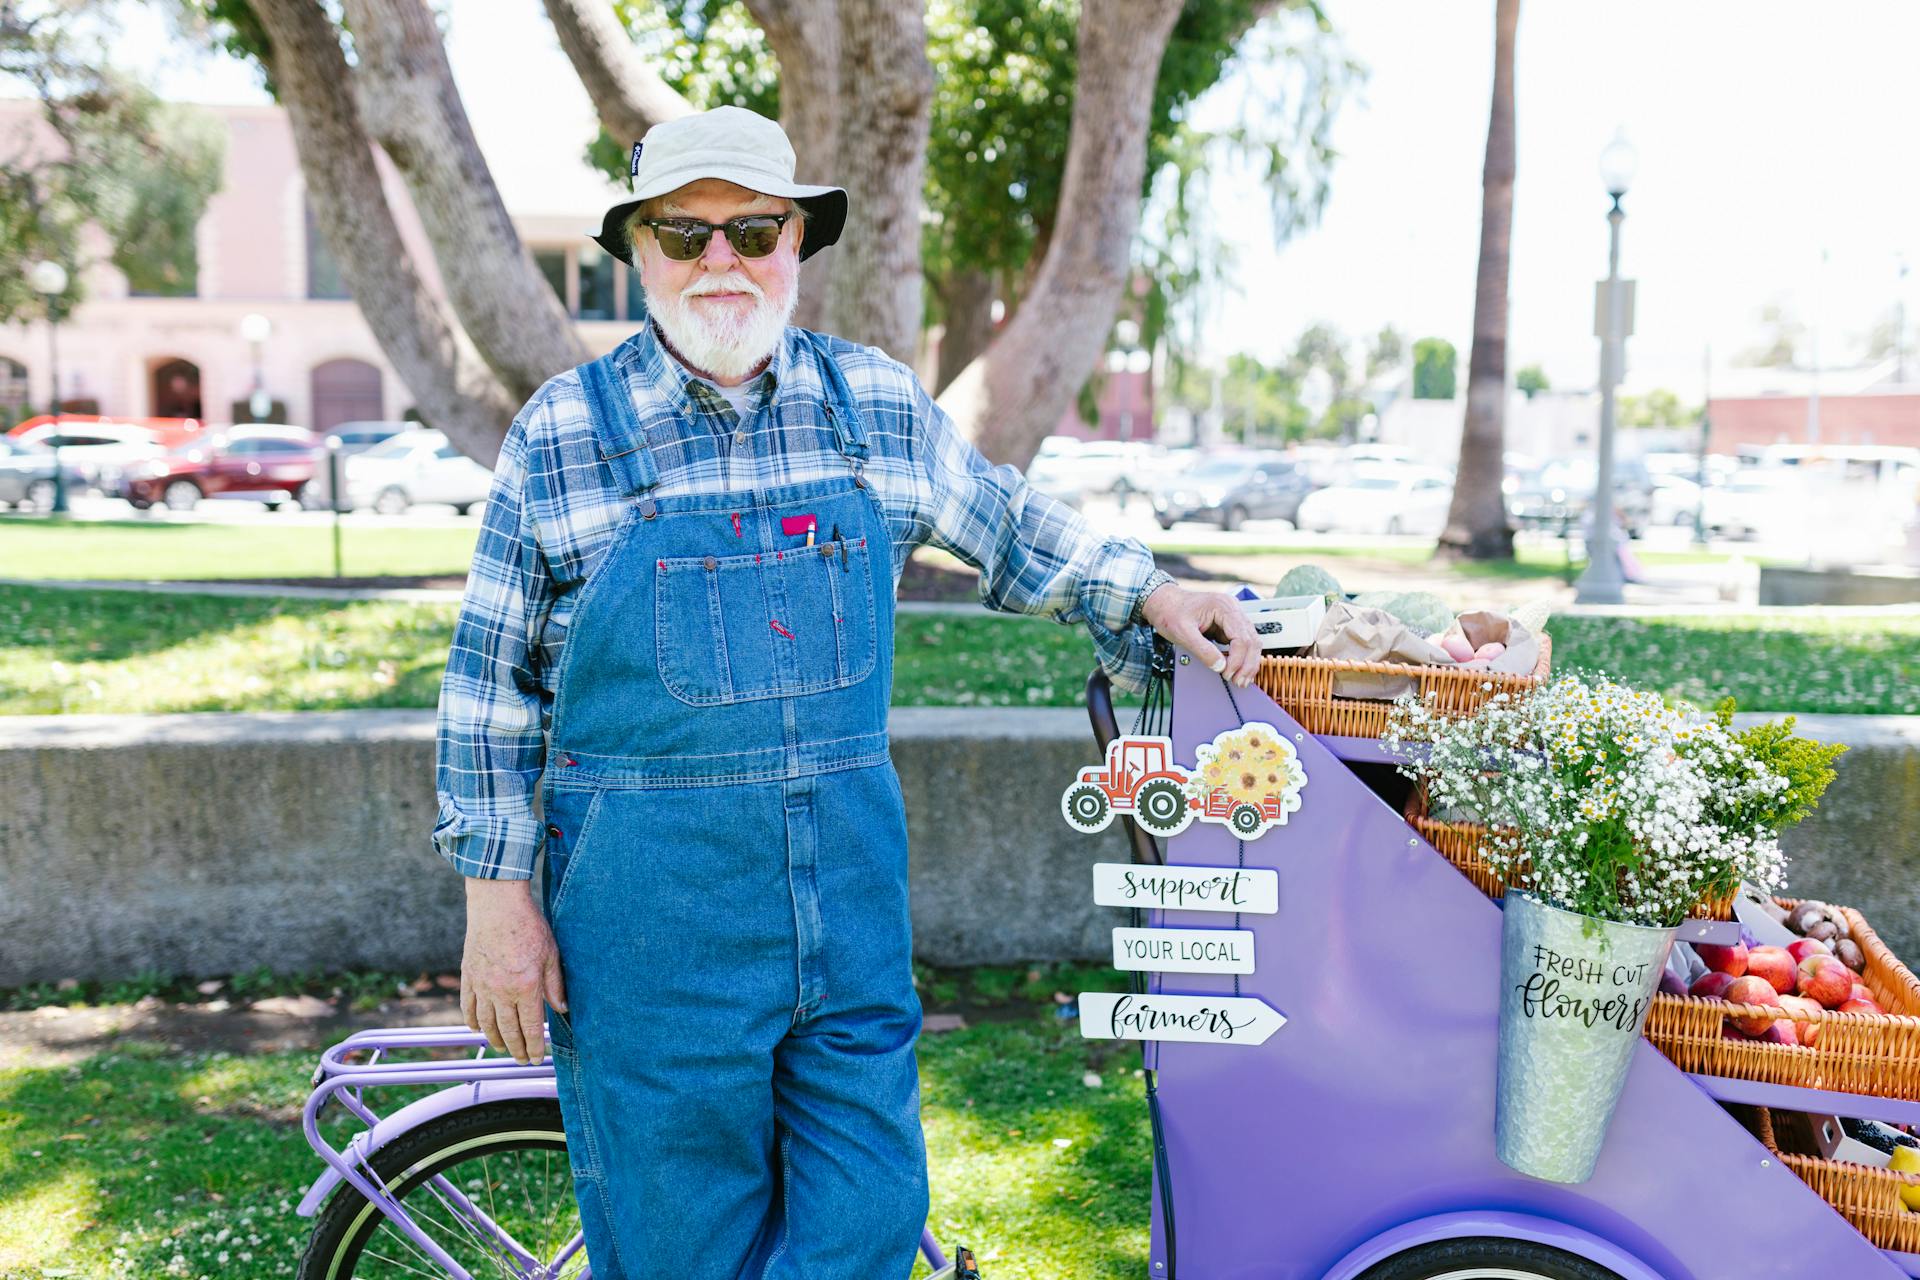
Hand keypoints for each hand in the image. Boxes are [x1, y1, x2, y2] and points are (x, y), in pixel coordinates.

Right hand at [460, 878, 567, 1063]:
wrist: (497, 905)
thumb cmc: (528, 926)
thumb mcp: (551, 954)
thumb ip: (556, 984)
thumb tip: (563, 1009)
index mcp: (526, 987)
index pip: (530, 1027)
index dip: (534, 1047)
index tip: (537, 1059)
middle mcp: (502, 991)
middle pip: (508, 1030)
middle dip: (517, 1049)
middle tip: (522, 1060)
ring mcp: (482, 985)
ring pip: (487, 1023)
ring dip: (496, 1040)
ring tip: (504, 1049)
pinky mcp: (469, 977)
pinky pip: (468, 1007)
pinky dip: (473, 1022)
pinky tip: (478, 1030)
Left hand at [1139, 580, 1260, 687]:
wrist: (1163, 603)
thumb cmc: (1170, 612)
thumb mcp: (1182, 633)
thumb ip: (1202, 650)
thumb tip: (1220, 666)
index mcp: (1223, 606)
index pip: (1241, 637)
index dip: (1237, 659)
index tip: (1227, 673)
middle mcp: (1232, 609)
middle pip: (1251, 640)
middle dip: (1247, 664)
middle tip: (1238, 682)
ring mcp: (1232, 617)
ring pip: (1251, 642)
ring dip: (1248, 663)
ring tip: (1241, 680)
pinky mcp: (1228, 626)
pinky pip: (1242, 643)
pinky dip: (1242, 658)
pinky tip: (1238, 670)